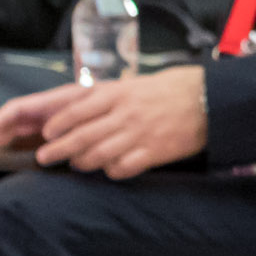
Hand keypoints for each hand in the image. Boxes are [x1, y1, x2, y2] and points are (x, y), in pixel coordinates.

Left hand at [0, 68, 208, 178]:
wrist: (210, 99)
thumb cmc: (172, 89)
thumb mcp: (137, 84)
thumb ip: (109, 97)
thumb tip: (78, 110)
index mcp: (119, 94)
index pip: (76, 112)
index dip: (57, 125)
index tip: (47, 134)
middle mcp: (125, 114)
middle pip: (81, 137)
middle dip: (58, 150)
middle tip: (45, 158)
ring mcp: (138, 135)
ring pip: (97, 156)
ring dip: (81, 163)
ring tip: (76, 164)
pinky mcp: (153, 153)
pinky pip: (121, 169)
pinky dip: (110, 171)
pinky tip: (110, 168)